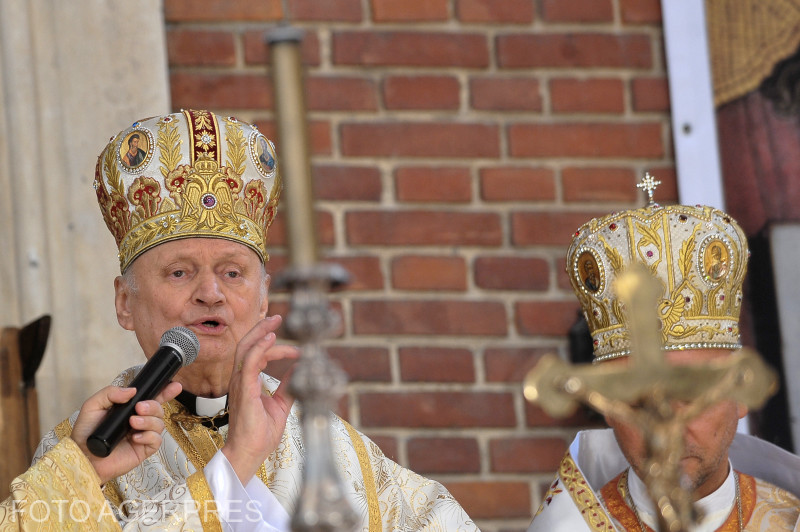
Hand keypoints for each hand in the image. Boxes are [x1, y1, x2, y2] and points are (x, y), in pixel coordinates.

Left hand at [71, 381, 181, 484]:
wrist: (82, 457)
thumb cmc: (86, 433)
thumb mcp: (93, 406)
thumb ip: (110, 393)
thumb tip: (132, 390)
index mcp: (130, 409)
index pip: (152, 398)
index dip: (164, 392)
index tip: (174, 385)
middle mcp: (139, 421)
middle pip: (158, 409)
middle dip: (153, 406)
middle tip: (139, 408)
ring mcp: (143, 435)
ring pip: (159, 423)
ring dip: (149, 421)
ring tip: (133, 423)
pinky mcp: (144, 450)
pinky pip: (156, 440)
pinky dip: (148, 436)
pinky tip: (135, 438)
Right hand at [223, 315, 297, 483]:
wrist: (249, 453)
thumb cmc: (260, 433)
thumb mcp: (282, 404)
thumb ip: (289, 386)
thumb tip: (300, 370)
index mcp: (248, 382)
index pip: (258, 356)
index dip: (276, 348)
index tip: (297, 350)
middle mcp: (241, 380)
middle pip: (247, 345)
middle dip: (261, 329)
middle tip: (277, 317)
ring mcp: (240, 384)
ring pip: (245, 349)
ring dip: (260, 332)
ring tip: (274, 321)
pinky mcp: (243, 390)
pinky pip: (248, 363)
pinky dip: (258, 348)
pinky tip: (270, 338)